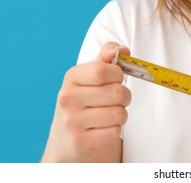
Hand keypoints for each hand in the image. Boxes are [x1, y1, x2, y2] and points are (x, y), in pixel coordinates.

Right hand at [41, 42, 130, 161]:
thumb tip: (123, 49)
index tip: (116, 79)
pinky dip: (115, 131)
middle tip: (116, 101)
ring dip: (121, 115)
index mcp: (72, 78)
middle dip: (125, 97)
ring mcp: (72, 121)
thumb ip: (106, 59)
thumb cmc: (85, 102)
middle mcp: (67, 98)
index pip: (103, 70)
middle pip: (117, 93)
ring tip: (108, 116)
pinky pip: (115, 132)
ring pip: (119, 114)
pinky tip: (102, 130)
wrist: (66, 139)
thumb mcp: (90, 77)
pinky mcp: (80, 141)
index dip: (118, 75)